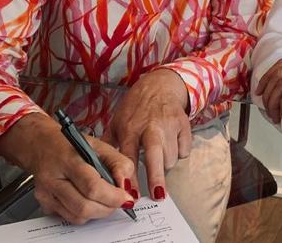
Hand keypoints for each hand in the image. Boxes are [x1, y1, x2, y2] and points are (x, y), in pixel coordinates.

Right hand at [0, 113, 135, 224]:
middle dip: (108, 207)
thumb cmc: (69, 144)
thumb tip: (127, 185)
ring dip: (98, 212)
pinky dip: (85, 213)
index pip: (92, 186)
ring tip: (105, 199)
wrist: (40, 145)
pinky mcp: (45, 204)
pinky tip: (89, 200)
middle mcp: (53, 178)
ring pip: (78, 216)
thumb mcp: (98, 144)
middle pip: (84, 206)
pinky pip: (70, 218)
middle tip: (119, 201)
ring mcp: (46, 194)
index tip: (126, 198)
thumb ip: (118, 162)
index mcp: (68, 159)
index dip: (113, 196)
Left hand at [105, 68, 190, 199]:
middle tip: (157, 196)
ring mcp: (169, 125)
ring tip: (158, 159)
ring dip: (164, 164)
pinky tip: (170, 145)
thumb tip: (97, 168)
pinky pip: (184, 149)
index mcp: (130, 128)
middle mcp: (150, 127)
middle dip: (156, 177)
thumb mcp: (116, 122)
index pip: (128, 157)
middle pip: (155, 156)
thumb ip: (108, 145)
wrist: (159, 85)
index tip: (130, 194)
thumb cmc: (135, 107)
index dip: (129, 177)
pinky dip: (178, 153)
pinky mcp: (184, 124)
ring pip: (171, 157)